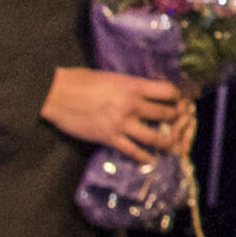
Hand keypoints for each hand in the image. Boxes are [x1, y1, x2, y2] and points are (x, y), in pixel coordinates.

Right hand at [41, 66, 191, 160]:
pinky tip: (151, 159)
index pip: (166, 91)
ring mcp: (121, 123)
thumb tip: (143, 92)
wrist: (56, 94)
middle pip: (165, 114)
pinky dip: (145, 157)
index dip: (176, 97)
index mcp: (132, 86)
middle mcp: (131, 105)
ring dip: (166, 142)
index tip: (178, 100)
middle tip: (179, 123)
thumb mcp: (111, 77)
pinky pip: (133, 151)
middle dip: (175, 119)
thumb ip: (128, 86)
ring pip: (154, 137)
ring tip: (173, 146)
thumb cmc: (79, 81)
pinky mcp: (109, 138)